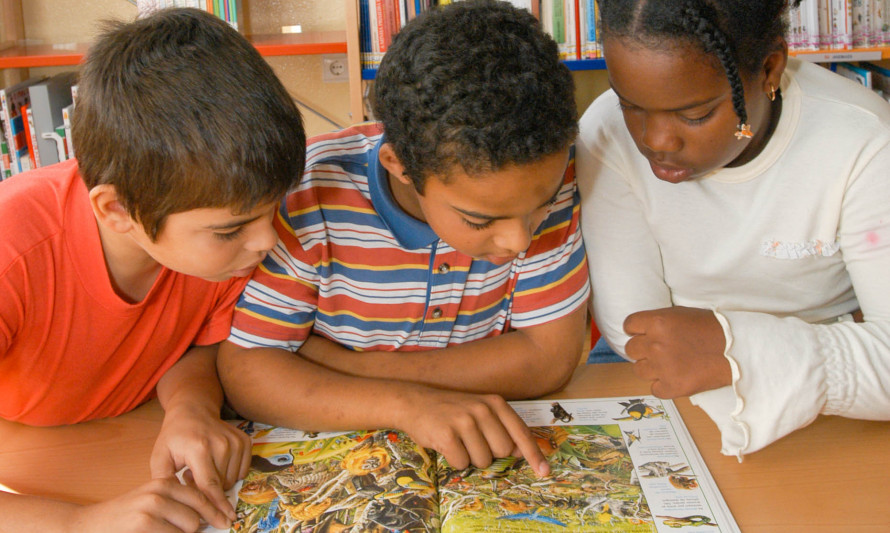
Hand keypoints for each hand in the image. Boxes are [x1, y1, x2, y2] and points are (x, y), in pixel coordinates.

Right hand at [70, 477, 230, 531]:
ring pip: (188, 528)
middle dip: (196, 529)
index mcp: (164, 482)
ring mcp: (152, 507)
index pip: (200, 497)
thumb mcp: (152, 501)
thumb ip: (177, 503)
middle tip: (191, 531)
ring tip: (160, 531)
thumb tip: (211, 516)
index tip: (227, 521)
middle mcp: (160, 491)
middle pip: (197, 516)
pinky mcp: (144, 524)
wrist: (87, 526)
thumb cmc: (124, 517)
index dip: (216, 512)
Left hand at [150, 403, 250, 521]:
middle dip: (207, 489)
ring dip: (218, 481)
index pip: (209, 484)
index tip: (223, 520)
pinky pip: (242, 471)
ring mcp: (235, 441)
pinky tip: (216, 462)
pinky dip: (229, 473)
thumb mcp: (160, 456)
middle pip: (221, 484)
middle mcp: (221, 444)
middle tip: (192, 474)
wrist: (193, 410)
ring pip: (232, 479)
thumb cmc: (174, 436)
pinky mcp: (245, 441)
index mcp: (199, 448)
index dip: (215, 505)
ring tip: (203, 467)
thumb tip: (175, 503)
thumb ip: (164, 481)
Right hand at [399, 389, 549, 476]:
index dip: (534, 455)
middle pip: (503, 451)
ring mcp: (464, 421)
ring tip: (457, 441)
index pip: (520, 433)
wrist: (413, 401)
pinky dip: (455, 460)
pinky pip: (462, 463)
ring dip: (470, 457)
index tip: (544, 471)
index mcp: (494, 403)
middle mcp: (482, 410)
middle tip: (472, 441)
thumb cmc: (450, 409)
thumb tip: (521, 452)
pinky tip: (446, 444)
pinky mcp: (447, 435)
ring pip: (483, 460)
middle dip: (490, 453)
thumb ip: (501, 426)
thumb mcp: (479, 409)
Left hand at [623, 306, 730, 397]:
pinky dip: (663, 385)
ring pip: (639, 370)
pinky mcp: (671, 387)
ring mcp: (661, 367)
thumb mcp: (682, 314)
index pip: (629, 325)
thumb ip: (659, 322)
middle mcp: (655, 344)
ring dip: (651, 368)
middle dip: (643, 349)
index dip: (635, 330)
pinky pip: (654, 388)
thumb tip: (642, 330)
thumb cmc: (712, 329)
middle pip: (631, 349)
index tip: (642, 334)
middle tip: (659, 350)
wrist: (736, 351)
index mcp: (657, 322)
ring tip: (669, 364)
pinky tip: (677, 377)